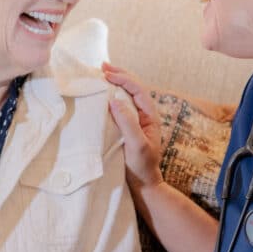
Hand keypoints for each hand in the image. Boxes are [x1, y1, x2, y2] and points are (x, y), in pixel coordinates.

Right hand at [102, 63, 163, 188]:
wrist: (143, 184)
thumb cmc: (141, 166)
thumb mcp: (136, 145)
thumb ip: (128, 123)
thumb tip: (115, 101)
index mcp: (150, 116)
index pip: (138, 90)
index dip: (123, 79)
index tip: (107, 74)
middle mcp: (144, 115)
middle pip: (133, 88)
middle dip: (119, 75)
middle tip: (102, 67)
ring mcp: (136, 121)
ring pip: (127, 95)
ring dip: (116, 83)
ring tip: (102, 74)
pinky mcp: (127, 127)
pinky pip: (120, 106)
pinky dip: (111, 96)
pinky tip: (103, 94)